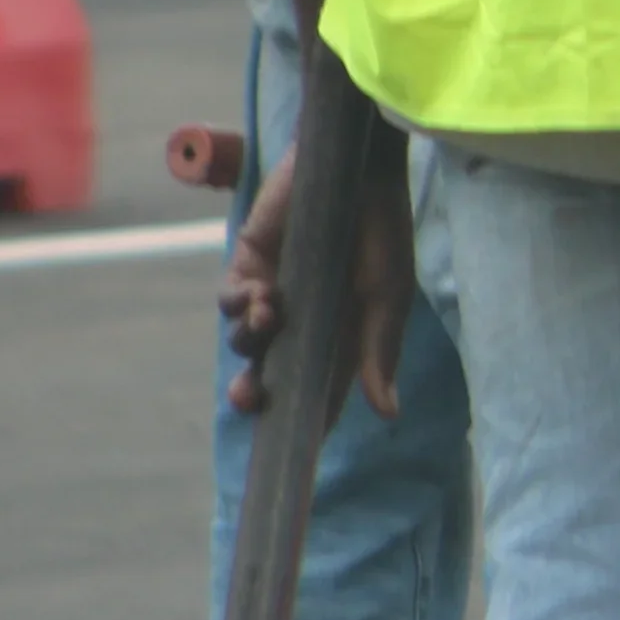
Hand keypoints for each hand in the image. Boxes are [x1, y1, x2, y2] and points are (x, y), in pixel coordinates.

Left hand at [221, 146, 408, 420]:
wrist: (353, 165)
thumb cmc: (382, 228)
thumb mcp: (388, 296)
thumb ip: (379, 352)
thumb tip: (387, 415)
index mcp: (343, 334)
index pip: (320, 391)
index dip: (305, 422)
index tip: (290, 454)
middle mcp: (306, 320)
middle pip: (271, 373)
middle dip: (256, 391)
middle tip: (249, 398)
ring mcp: (275, 291)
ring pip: (246, 340)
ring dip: (251, 340)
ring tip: (270, 317)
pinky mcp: (250, 262)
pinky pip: (231, 298)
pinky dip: (239, 304)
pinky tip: (260, 296)